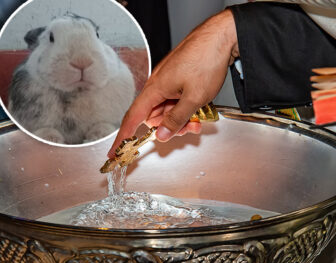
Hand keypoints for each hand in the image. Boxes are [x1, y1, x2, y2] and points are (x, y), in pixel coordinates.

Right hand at [108, 9, 238, 157]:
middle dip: (169, 127)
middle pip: (154, 116)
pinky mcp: (179, 78)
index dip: (123, 137)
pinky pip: (177, 99)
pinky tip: (199, 109)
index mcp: (155, 88)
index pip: (133, 118)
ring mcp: (169, 81)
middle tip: (187, 129)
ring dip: (181, 118)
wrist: (221, 37)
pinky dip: (186, 108)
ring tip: (198, 118)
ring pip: (168, 109)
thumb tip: (161, 134)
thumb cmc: (206, 60)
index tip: (114, 152)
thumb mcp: (194, 98)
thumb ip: (176, 119)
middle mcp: (158, 84)